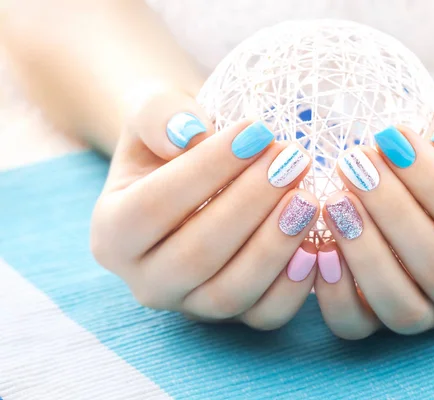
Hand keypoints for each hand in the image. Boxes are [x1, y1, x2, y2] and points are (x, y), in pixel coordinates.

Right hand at [90, 90, 318, 329]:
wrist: (190, 177)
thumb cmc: (173, 142)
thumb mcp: (154, 113)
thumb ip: (160, 115)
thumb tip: (190, 135)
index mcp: (112, 232)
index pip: (154, 206)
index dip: (209, 169)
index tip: (258, 131)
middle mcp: (144, 279)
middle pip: (196, 255)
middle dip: (251, 204)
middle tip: (293, 160)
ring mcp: (188, 305)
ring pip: (230, 293)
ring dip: (275, 245)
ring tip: (309, 197)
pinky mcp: (229, 317)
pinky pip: (263, 316)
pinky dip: (294, 287)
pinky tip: (317, 244)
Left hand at [314, 101, 433, 338]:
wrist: (432, 180)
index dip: (430, 181)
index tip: (391, 136)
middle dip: (390, 211)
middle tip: (353, 163)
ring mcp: (428, 316)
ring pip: (399, 306)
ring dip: (362, 251)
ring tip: (334, 198)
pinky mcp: (380, 323)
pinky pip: (355, 325)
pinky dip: (332, 292)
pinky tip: (318, 243)